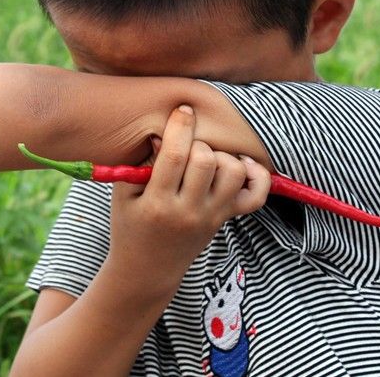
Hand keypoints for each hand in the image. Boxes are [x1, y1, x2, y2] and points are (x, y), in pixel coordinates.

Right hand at [105, 105, 269, 298]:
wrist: (147, 269)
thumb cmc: (130, 225)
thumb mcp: (124, 195)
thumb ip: (141, 163)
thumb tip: (163, 133)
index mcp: (157, 203)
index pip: (175, 156)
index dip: (180, 126)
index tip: (182, 110)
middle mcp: (188, 211)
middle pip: (206, 161)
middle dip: (198, 143)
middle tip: (187, 147)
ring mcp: (211, 217)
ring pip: (232, 173)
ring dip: (222, 156)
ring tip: (206, 158)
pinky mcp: (225, 219)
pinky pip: (255, 196)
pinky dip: (255, 175)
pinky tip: (240, 165)